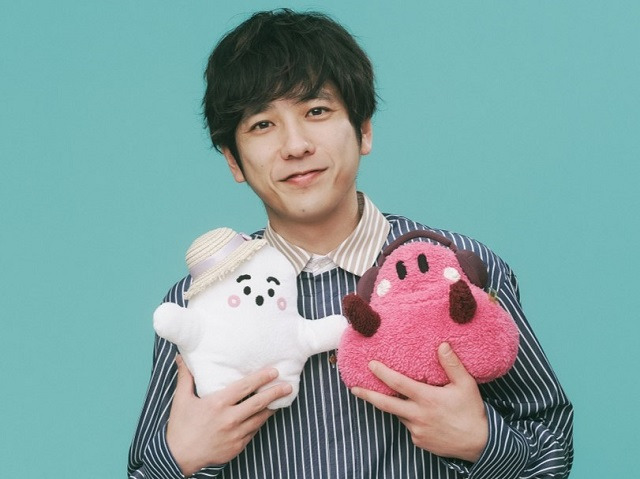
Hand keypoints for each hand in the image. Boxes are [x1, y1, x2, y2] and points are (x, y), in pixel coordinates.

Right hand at [167, 355, 292, 475]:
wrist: (179, 458)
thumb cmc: (181, 426)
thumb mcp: (182, 399)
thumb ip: (186, 377)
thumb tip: (181, 357)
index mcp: (218, 403)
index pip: (245, 387)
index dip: (261, 378)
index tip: (274, 371)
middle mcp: (230, 418)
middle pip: (259, 402)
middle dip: (275, 393)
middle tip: (288, 386)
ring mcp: (235, 434)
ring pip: (260, 418)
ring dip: (271, 409)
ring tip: (282, 400)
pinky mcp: (237, 447)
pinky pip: (253, 432)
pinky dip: (259, 423)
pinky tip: (264, 417)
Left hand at [351, 342, 487, 461]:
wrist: (480, 444)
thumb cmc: (472, 411)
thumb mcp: (466, 385)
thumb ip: (452, 364)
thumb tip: (442, 345)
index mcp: (427, 399)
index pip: (398, 384)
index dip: (383, 373)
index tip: (370, 365)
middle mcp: (418, 415)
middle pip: (386, 404)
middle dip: (368, 395)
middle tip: (354, 389)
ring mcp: (417, 430)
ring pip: (399, 414)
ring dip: (396, 406)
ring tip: (396, 397)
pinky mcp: (419, 441)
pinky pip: (409, 427)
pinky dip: (411, 419)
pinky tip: (422, 415)